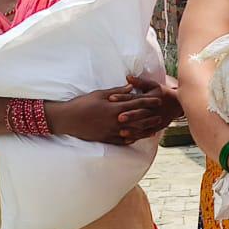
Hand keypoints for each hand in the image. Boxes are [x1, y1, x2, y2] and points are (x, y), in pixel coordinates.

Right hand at [46, 87, 162, 144]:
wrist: (67, 119)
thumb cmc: (82, 104)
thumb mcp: (99, 94)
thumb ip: (117, 91)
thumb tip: (131, 87)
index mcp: (114, 107)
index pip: (137, 104)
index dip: (149, 102)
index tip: (158, 100)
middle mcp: (115, 121)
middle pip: (138, 119)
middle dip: (151, 117)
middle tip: (161, 116)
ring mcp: (111, 131)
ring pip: (133, 132)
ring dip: (145, 130)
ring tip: (154, 129)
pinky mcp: (106, 139)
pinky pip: (122, 141)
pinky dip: (132, 139)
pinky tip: (138, 138)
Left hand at [115, 75, 180, 141]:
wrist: (178, 104)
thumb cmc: (162, 93)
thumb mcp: (153, 85)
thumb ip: (140, 82)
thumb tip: (127, 77)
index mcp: (151, 97)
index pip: (135, 97)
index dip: (123, 97)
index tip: (111, 98)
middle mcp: (153, 109)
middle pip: (140, 112)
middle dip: (130, 115)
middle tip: (118, 117)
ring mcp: (156, 119)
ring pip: (143, 125)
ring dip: (132, 129)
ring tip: (121, 132)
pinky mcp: (157, 127)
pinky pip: (147, 132)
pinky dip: (138, 136)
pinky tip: (128, 138)